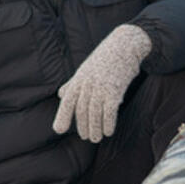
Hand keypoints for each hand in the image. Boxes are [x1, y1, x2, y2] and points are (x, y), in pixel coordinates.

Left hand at [52, 25, 151, 141]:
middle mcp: (88, 84)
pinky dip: (108, 123)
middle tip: (86, 137)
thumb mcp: (85, 69)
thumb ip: (73, 83)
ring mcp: (101, 87)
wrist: (125, 45)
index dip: (63, 116)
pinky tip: (108, 132)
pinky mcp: (115, 90)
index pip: (68, 101)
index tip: (59, 130)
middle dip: (83, 126)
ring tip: (96, 138)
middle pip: (81, 110)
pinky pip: (110, 111)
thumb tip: (61, 94)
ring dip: (95, 128)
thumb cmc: (105, 58)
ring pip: (95, 113)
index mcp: (79, 79)